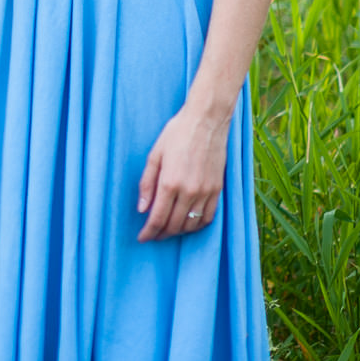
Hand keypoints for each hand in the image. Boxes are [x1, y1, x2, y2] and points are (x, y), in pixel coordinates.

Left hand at [137, 103, 228, 240]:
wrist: (206, 121)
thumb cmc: (176, 134)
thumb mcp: (154, 155)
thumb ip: (147, 184)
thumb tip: (141, 209)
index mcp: (170, 182)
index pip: (158, 218)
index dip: (149, 232)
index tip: (142, 238)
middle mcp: (189, 191)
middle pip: (174, 225)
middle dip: (161, 234)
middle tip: (153, 235)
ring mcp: (206, 192)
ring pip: (192, 224)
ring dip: (178, 231)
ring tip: (168, 230)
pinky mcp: (218, 190)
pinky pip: (208, 217)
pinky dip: (197, 225)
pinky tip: (188, 223)